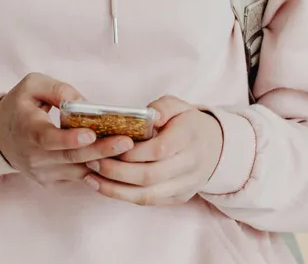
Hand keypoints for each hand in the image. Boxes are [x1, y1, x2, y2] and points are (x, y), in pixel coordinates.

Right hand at [0, 72, 134, 185]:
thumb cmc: (19, 107)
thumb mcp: (31, 86)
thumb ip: (57, 89)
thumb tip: (84, 102)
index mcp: (28, 130)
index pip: (48, 139)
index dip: (69, 138)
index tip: (91, 134)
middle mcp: (35, 156)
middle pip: (71, 157)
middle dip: (102, 150)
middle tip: (127, 142)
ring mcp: (43, 172)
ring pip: (78, 170)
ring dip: (105, 162)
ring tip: (129, 151)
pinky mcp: (52, 181)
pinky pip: (78, 177)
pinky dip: (97, 169)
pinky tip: (117, 159)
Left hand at [82, 95, 223, 205]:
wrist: (216, 148)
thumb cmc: (189, 124)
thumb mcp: (179, 106)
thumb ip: (162, 107)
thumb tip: (149, 116)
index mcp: (189, 139)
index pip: (159, 150)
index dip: (132, 151)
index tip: (108, 144)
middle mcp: (190, 166)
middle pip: (149, 176)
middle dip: (116, 171)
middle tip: (91, 161)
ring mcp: (185, 186)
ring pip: (146, 195)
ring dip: (114, 189)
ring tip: (90, 178)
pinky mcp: (178, 198)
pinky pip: (148, 202)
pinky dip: (124, 196)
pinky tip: (104, 187)